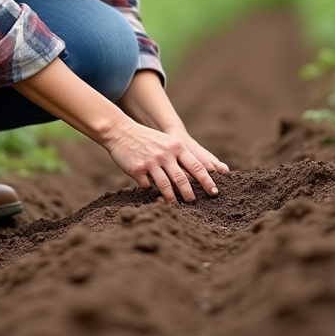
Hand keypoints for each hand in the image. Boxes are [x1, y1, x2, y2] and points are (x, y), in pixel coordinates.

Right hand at [103, 119, 219, 203]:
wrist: (120, 131)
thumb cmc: (147, 139)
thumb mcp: (167, 142)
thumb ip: (180, 156)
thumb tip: (195, 176)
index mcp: (176, 146)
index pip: (196, 166)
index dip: (206, 181)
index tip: (214, 192)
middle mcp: (165, 154)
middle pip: (182, 179)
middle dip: (190, 194)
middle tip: (194, 202)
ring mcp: (151, 162)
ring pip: (166, 186)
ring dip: (172, 198)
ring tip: (176, 204)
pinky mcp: (138, 170)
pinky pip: (148, 186)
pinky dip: (150, 190)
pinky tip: (150, 190)